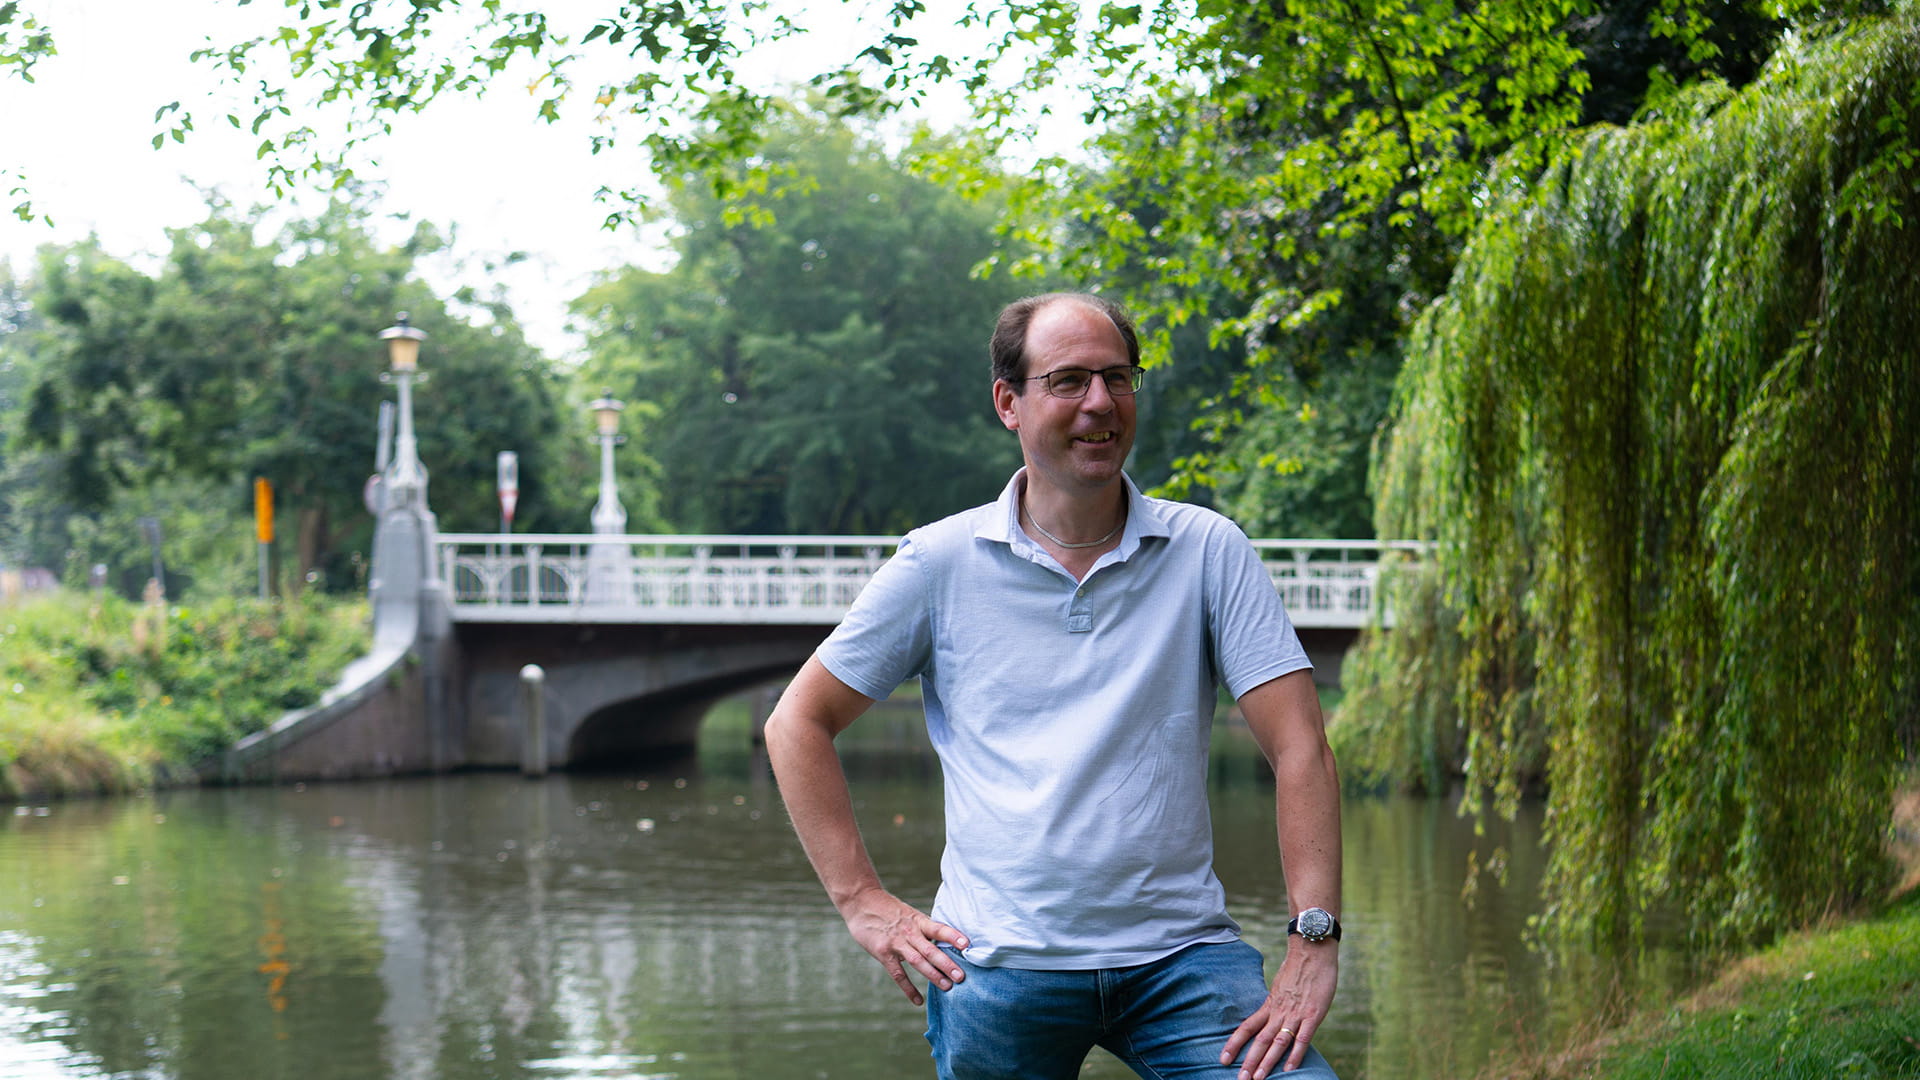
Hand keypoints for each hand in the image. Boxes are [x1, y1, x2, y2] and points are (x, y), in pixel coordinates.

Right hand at [840, 887, 970, 1005]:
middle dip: (947, 964)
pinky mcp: (883, 952)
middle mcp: (910, 932)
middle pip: (931, 950)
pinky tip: (918, 1000)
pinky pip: (898, 973)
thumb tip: (944, 943)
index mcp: (918, 921)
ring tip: (947, 987)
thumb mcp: (909, 913)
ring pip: (917, 961)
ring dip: (933, 975)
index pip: (939, 929)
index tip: (967, 944)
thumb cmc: (888, 909)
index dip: (953, 936)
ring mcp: (896, 943)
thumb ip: (923, 928)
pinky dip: (908, 988)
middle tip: (962, 977)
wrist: (861, 902)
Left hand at [1220, 940, 1337, 1077]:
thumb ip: (1276, 1005)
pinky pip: (1303, 1038)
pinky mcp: (1313, 1014)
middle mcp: (1279, 1011)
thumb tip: (1270, 1018)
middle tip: (1240, 1079)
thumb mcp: (1280, 987)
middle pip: (1260, 1040)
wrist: (1313, 950)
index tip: (1223, 1059)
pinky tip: (1289, 1069)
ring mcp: (1296, 1014)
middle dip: (1249, 1061)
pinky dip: (1295, 1055)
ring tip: (1258, 1079)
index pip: (1247, 1027)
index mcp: (1270, 1004)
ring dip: (1267, 1062)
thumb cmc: (1298, 968)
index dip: (1234, 1044)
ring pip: (1277, 1042)